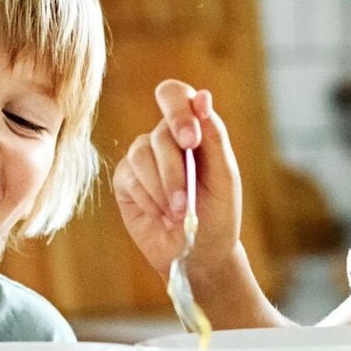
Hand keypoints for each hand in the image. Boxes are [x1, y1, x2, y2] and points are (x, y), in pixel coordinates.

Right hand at [113, 80, 242, 280]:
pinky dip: (149, 199)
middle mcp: (165, 138)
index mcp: (193, 129)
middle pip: (160, 132)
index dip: (178, 111)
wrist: (199, 254)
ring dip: (163, 189)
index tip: (190, 141)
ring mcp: (143, 157)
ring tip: (179, 213)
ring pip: (141, 154)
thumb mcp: (224, 176)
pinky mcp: (126, 180)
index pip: (174, 95)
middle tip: (186, 200)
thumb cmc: (218, 214)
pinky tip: (161, 214)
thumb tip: (203, 97)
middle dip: (175, 170)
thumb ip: (213, 135)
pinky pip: (130, 177)